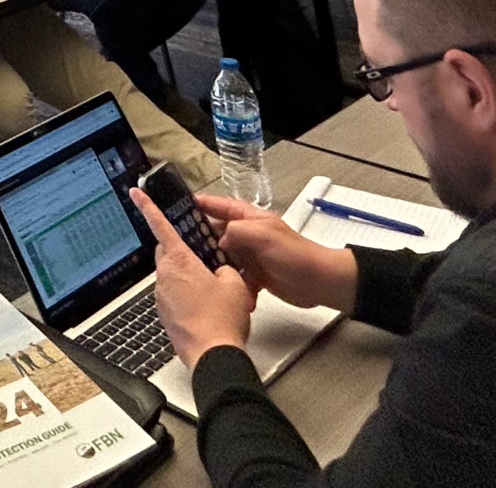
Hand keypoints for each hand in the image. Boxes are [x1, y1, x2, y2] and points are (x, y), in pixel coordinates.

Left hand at [129, 187, 253, 368]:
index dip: (147, 206)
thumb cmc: (222, 321)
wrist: (213, 357)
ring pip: (170, 276)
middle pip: (166, 252)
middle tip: (200, 257)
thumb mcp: (235, 284)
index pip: (160, 226)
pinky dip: (184, 297)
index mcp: (180, 261)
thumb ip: (225, 269)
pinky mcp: (164, 316)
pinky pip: (172, 297)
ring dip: (185, 277)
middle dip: (180, 250)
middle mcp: (165, 277)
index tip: (135, 193)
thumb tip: (220, 271)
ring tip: (210, 291)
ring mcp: (162, 298)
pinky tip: (204, 308)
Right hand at [194, 193, 360, 310]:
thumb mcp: (263, 235)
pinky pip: (235, 277)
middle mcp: (247, 234)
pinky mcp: (255, 275)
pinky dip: (231, 284)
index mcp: (249, 218)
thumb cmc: (295, 255)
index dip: (199, 204)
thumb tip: (218, 239)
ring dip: (214, 265)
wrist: (319, 282)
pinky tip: (224, 291)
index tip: (177, 207)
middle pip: (216, 232)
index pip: (218, 205)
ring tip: (197, 271)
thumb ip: (236, 231)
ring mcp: (251, 255)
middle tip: (179, 246)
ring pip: (223, 257)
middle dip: (200, 238)